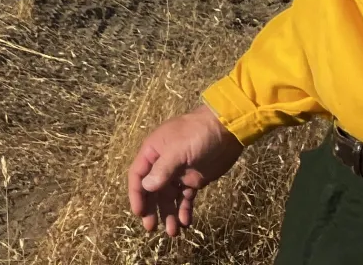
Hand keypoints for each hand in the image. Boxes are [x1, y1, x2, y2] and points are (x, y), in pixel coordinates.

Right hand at [127, 105, 242, 237]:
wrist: (225, 129)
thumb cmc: (197, 134)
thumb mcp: (178, 150)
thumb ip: (163, 169)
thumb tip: (147, 187)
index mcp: (153, 152)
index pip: (138, 175)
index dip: (137, 194)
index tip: (139, 212)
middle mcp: (162, 164)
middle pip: (153, 190)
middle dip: (152, 209)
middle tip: (152, 228)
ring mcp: (179, 173)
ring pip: (169, 197)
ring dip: (169, 213)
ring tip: (173, 232)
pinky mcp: (194, 180)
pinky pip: (186, 198)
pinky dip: (185, 210)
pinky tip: (186, 222)